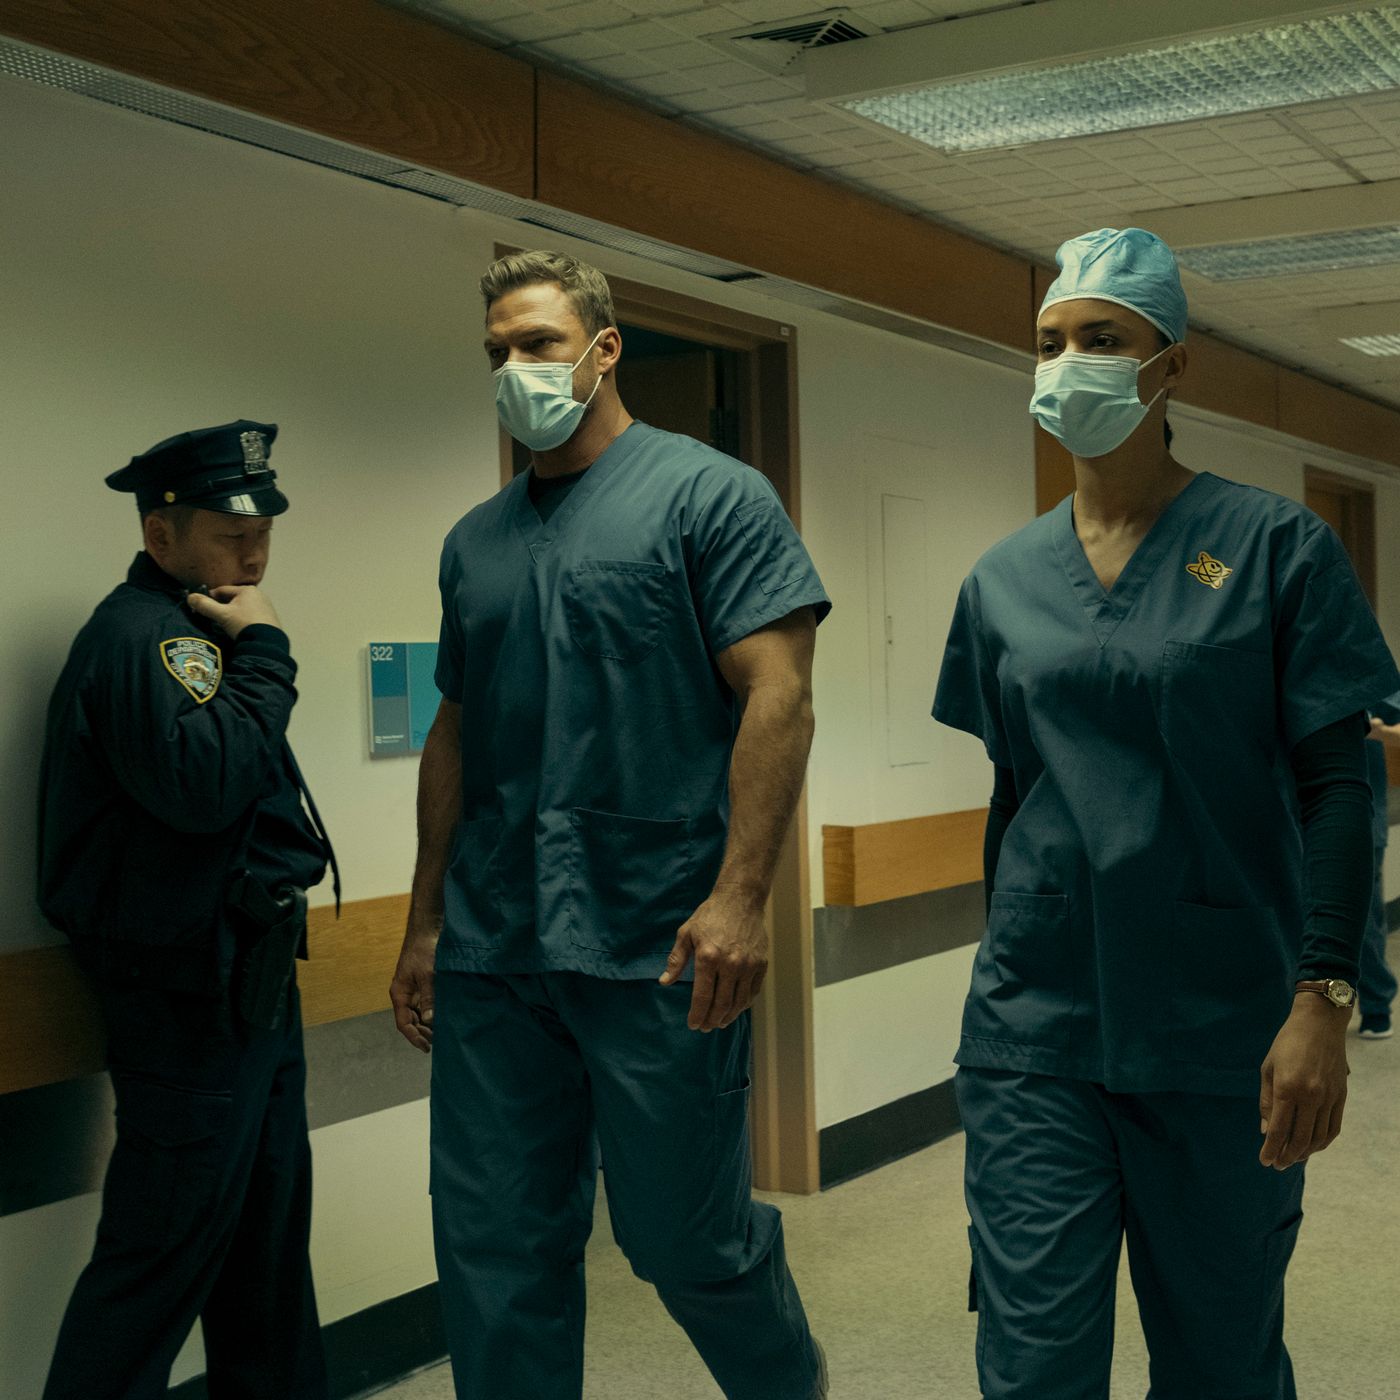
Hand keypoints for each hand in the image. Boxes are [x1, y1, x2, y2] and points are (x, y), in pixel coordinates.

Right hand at [186, 585, 280, 637]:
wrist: (267, 643)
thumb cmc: (243, 624)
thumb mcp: (222, 614)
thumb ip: (205, 605)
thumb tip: (190, 597)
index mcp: (247, 590)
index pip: (222, 590)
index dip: (209, 598)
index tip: (201, 607)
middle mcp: (259, 595)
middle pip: (233, 599)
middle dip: (221, 606)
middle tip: (211, 617)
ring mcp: (266, 607)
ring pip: (242, 608)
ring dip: (232, 614)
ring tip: (223, 624)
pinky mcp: (270, 619)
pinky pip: (250, 616)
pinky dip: (242, 620)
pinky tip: (238, 629)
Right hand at [390, 926, 438, 1052]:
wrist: (427, 931)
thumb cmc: (424, 950)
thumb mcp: (428, 975)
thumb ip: (429, 997)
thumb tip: (430, 1020)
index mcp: (399, 993)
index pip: (403, 1023)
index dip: (414, 1037)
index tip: (426, 1047)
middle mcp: (405, 994)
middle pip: (411, 1021)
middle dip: (423, 1033)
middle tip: (439, 1042)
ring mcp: (414, 990)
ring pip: (419, 1014)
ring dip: (429, 1024)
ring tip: (443, 1033)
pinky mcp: (423, 985)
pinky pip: (426, 1004)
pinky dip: (433, 1013)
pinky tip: (444, 1018)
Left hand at [660, 890, 768, 1031]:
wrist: (740, 899)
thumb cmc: (710, 915)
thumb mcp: (686, 933)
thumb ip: (676, 960)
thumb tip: (664, 982)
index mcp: (708, 957)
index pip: (702, 997)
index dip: (697, 1014)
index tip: (693, 1025)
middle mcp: (730, 964)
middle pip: (721, 1004)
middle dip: (711, 1020)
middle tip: (705, 1027)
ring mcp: (748, 965)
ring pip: (738, 1002)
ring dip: (728, 1017)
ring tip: (719, 1023)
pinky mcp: (761, 964)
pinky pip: (752, 992)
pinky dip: (743, 1005)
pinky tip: (735, 1009)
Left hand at [1259, 992, 1350, 1168]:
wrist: (1319, 1024)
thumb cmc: (1287, 1044)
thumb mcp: (1268, 1069)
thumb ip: (1266, 1102)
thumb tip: (1265, 1131)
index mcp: (1287, 1089)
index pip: (1278, 1130)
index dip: (1271, 1149)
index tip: (1265, 1161)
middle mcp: (1310, 1097)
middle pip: (1299, 1139)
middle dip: (1287, 1156)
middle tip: (1277, 1165)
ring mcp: (1329, 1098)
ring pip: (1318, 1137)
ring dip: (1305, 1153)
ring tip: (1293, 1158)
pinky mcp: (1341, 1097)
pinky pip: (1333, 1128)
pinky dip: (1323, 1142)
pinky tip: (1312, 1146)